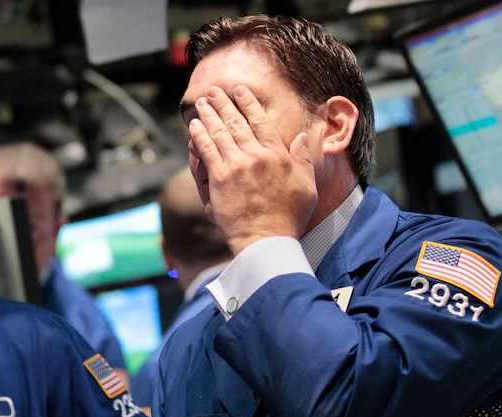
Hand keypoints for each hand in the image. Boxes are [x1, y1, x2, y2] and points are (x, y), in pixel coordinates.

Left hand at [189, 85, 317, 253]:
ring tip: (201, 102)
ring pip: (220, 133)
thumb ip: (304, 159)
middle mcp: (256, 156)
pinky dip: (200, 136)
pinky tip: (194, 126)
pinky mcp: (220, 179)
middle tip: (213, 91)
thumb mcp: (308, 186)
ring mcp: (236, 166)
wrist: (267, 239)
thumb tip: (302, 137)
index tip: (239, 91)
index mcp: (278, 155)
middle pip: (236, 122)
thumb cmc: (289, 218)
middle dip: (223, 103)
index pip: (260, 121)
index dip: (248, 103)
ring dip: (208, 115)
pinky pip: (207, 151)